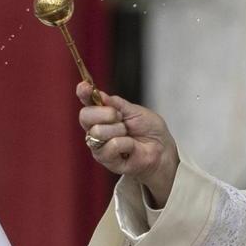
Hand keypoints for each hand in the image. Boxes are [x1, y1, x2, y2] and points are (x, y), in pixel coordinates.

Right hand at [78, 82, 179, 203]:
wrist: (162, 149)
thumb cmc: (149, 130)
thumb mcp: (134, 111)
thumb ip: (116, 103)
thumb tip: (98, 95)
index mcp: (101, 114)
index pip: (87, 101)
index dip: (84, 93)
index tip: (85, 86)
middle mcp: (95, 129)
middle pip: (85, 116)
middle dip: (106, 113)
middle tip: (121, 118)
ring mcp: (98, 146)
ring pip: (97, 132)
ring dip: (119, 130)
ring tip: (129, 135)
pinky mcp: (106, 160)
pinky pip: (112, 145)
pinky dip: (127, 144)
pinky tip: (131, 148)